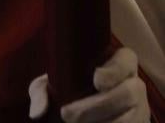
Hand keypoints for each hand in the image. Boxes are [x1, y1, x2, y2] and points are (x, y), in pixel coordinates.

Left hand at [29, 48, 149, 121]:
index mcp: (120, 62)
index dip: (114, 70)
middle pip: (127, 94)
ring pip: (130, 119)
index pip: (126, 60)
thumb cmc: (71, 87)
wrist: (88, 108)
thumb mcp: (56, 82)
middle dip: (97, 106)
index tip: (96, 79)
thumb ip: (43, 91)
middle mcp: (135, 84)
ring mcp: (140, 109)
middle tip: (68, 115)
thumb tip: (36, 113)